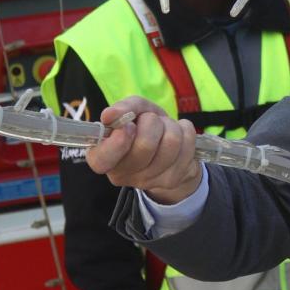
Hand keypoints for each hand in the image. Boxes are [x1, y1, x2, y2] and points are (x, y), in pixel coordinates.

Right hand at [85, 98, 201, 204]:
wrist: (170, 147)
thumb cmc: (145, 127)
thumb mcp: (134, 111)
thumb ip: (122, 108)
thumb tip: (110, 115)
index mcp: (102, 156)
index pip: (102, 159)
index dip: (117, 143)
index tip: (128, 127)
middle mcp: (121, 174)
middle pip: (145, 144)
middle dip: (153, 122)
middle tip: (151, 122)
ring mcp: (147, 181)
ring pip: (171, 142)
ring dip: (171, 126)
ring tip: (165, 129)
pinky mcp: (170, 180)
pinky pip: (187, 145)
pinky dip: (185, 131)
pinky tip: (179, 138)